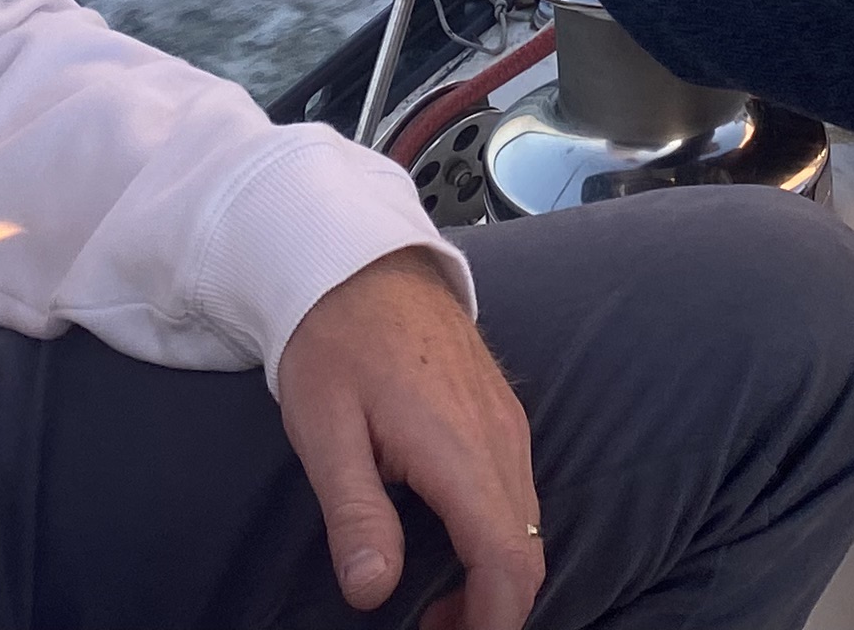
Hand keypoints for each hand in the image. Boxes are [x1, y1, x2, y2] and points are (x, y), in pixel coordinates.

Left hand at [275, 247, 542, 629]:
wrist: (361, 261)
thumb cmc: (335, 342)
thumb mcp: (324, 430)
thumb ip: (355, 515)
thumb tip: (374, 592)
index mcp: (461, 450)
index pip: (508, 561)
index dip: (490, 622)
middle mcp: (501, 439)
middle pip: (529, 552)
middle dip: (492, 608)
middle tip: (431, 627)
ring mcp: (508, 423)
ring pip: (530, 524)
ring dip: (495, 574)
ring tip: (435, 598)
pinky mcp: (503, 413)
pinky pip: (520, 492)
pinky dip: (498, 536)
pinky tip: (450, 540)